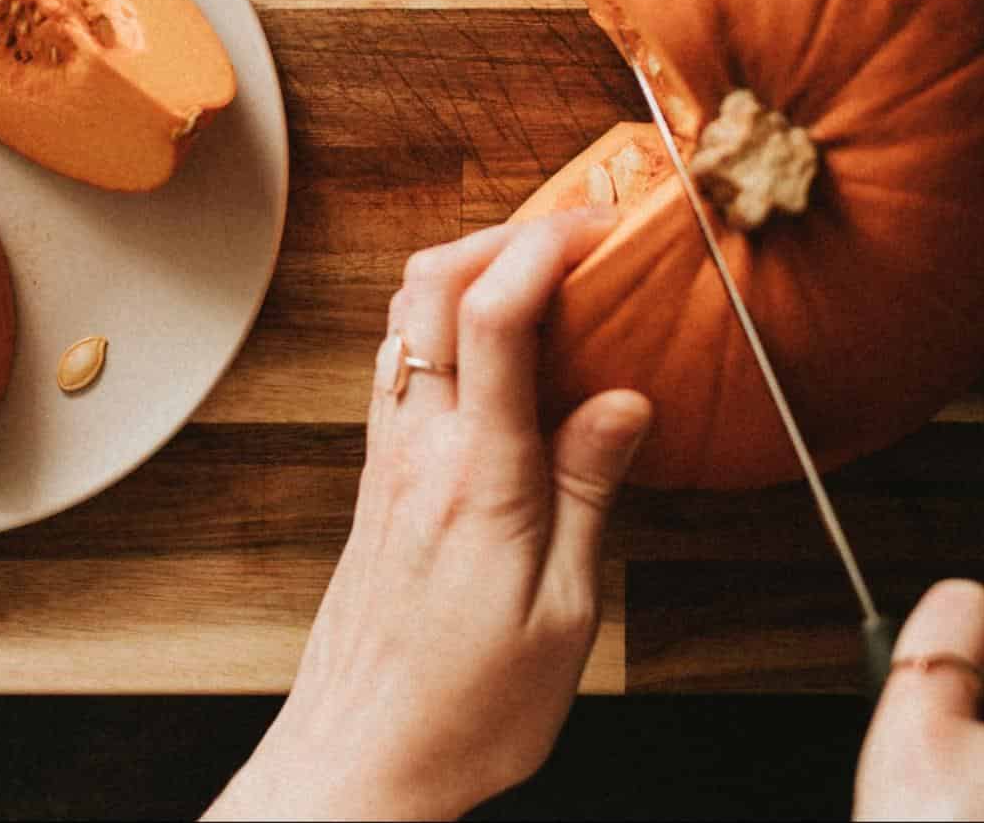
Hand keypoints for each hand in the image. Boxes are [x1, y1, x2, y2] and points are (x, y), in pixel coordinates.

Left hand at [205, 208, 653, 820]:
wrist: (361, 756)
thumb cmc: (467, 707)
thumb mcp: (563, 616)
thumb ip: (589, 493)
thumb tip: (622, 401)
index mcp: (478, 477)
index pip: (494, 315)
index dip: (547, 246)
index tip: (603, 227)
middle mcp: (418, 448)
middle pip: (430, 283)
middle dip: (505, 232)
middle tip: (576, 238)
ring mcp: (388, 456)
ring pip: (403, 314)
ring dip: (467, 268)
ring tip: (541, 278)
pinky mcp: (377, 476)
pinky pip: (397, 363)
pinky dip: (443, 322)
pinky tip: (492, 349)